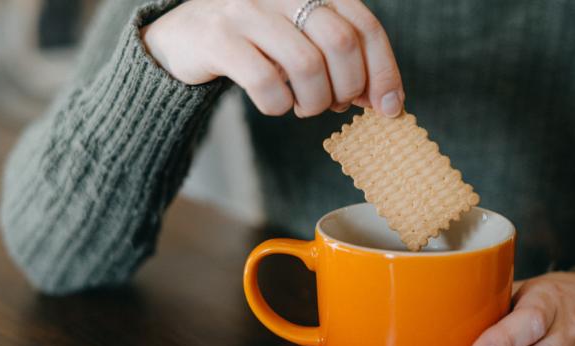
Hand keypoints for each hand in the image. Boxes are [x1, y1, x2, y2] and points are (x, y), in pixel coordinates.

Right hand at [141, 0, 403, 116]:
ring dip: (314, 102)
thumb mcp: (304, 38)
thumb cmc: (258, 42)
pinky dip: (279, 105)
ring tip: (304, 106)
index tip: (390, 107)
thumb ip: (343, 58)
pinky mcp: (219, 37)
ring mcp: (247, 9)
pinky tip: (275, 103)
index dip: (384, 70)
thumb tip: (386, 100)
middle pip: (340, 43)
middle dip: (348, 88)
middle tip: (335, 105)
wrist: (184, 36)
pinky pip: (266, 82)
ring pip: (307, 65)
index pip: (364, 25)